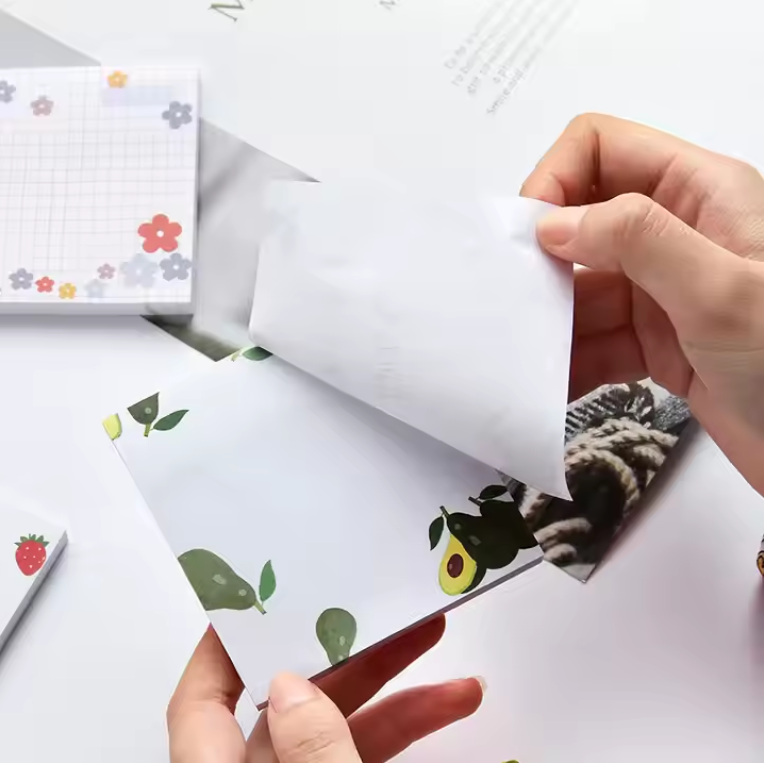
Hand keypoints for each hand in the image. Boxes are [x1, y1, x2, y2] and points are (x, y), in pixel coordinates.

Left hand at [167, 618, 482, 762]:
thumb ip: (310, 752)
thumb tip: (292, 686)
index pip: (201, 700)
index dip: (223, 641)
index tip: (261, 591)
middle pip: (289, 699)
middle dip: (348, 648)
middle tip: (384, 604)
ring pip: (338, 725)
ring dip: (395, 688)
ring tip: (441, 644)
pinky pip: (364, 754)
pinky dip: (405, 728)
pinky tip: (450, 703)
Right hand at [522, 114, 763, 495]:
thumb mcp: (721, 290)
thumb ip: (637, 240)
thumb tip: (554, 223)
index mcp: (700, 193)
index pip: (602, 148)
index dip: (556, 180)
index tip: (529, 237)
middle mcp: (677, 235)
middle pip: (583, 220)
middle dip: (543, 258)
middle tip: (515, 300)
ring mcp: (664, 292)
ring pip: (582, 288)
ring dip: (552, 319)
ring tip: (528, 352)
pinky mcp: (657, 343)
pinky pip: (595, 340)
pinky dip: (570, 361)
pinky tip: (554, 383)